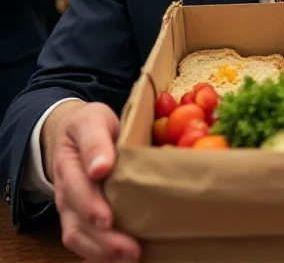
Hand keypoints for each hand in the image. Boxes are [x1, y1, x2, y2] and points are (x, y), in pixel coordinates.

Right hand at [44, 102, 140, 261]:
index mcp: (68, 162)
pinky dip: (100, 254)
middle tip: (131, 249)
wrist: (75, 133)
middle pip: (77, 221)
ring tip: (131, 257)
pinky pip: (84, 242)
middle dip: (103, 239)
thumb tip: (100, 167)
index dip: (90, 205)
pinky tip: (121, 259)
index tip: (106, 219)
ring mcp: (70, 207)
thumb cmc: (90, 125)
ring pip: (78, 237)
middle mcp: (65, 190)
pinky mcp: (79, 218)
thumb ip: (95, 140)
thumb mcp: (93, 119)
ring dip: (103, 252)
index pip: (75, 187)